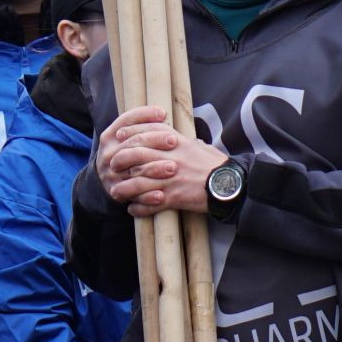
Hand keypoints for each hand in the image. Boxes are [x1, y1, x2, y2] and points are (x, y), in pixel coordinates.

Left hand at [97, 106, 226, 214]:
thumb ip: (180, 141)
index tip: (119, 136)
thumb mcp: (198, 145)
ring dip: (124, 188)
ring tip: (116, 193)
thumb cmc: (215, 165)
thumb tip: (168, 138)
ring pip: (138, 181)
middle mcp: (171, 158)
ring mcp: (171, 179)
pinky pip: (150, 204)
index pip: (147, 131)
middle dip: (121, 160)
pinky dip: (139, 208)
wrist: (230, 185)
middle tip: (112, 166)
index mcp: (177, 142)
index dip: (130, 133)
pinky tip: (132, 209)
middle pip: (136, 154)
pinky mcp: (174, 198)